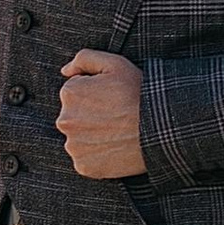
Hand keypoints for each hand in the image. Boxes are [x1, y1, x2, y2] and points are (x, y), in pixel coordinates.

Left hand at [57, 49, 145, 179]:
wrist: (159, 129)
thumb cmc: (139, 93)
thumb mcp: (115, 64)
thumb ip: (84, 58)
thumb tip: (65, 71)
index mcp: (69, 93)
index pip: (76, 93)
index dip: (96, 94)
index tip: (113, 99)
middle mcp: (64, 120)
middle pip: (75, 116)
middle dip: (91, 115)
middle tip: (116, 116)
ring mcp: (73, 146)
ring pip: (79, 138)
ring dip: (92, 136)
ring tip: (117, 132)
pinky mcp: (83, 166)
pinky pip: (86, 159)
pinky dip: (97, 155)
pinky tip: (115, 147)